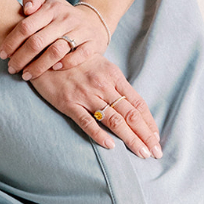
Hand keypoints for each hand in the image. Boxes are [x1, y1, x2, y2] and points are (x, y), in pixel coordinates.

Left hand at [0, 0, 109, 80]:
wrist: (94, 21)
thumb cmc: (62, 16)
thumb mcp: (48, 4)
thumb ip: (32, 1)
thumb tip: (25, 9)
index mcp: (52, 8)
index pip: (26, 26)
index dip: (12, 42)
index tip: (3, 54)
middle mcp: (66, 18)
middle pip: (38, 41)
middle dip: (21, 58)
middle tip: (11, 68)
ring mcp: (80, 30)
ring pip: (56, 51)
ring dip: (38, 66)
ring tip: (26, 74)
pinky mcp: (92, 43)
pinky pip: (78, 56)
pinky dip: (65, 64)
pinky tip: (53, 70)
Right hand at [29, 54, 162, 158]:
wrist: (47, 50)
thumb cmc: (76, 60)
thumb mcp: (100, 65)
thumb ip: (115, 84)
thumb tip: (133, 106)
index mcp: (113, 75)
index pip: (137, 102)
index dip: (149, 122)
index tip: (157, 138)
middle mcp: (103, 85)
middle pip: (130, 114)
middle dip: (145, 135)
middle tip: (156, 153)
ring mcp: (86, 94)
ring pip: (113, 120)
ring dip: (130, 138)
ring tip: (141, 153)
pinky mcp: (69, 103)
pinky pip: (86, 121)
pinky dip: (99, 134)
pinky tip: (111, 146)